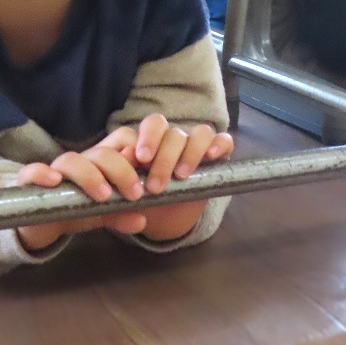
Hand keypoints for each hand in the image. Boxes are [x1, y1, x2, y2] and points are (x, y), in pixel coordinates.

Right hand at [15, 143, 150, 251]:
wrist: (40, 224)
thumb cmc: (77, 211)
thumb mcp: (104, 214)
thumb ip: (121, 213)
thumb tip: (142, 220)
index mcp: (102, 163)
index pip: (123, 141)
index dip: (139, 150)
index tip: (154, 171)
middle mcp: (80, 162)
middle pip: (102, 153)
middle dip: (122, 170)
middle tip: (135, 193)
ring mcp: (54, 170)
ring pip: (72, 160)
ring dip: (90, 175)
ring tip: (105, 196)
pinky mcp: (30, 182)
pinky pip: (32, 171)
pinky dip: (42, 173)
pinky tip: (54, 181)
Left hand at [99, 115, 234, 241]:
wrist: (162, 220)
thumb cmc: (141, 201)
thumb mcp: (126, 193)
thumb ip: (121, 176)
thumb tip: (125, 155)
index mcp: (152, 142)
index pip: (154, 124)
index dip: (149, 137)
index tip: (142, 158)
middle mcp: (175, 140)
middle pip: (175, 133)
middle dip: (165, 158)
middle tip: (156, 186)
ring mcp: (197, 147)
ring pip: (200, 133)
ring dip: (191, 152)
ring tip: (181, 176)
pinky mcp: (218, 156)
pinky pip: (224, 141)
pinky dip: (218, 144)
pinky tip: (211, 156)